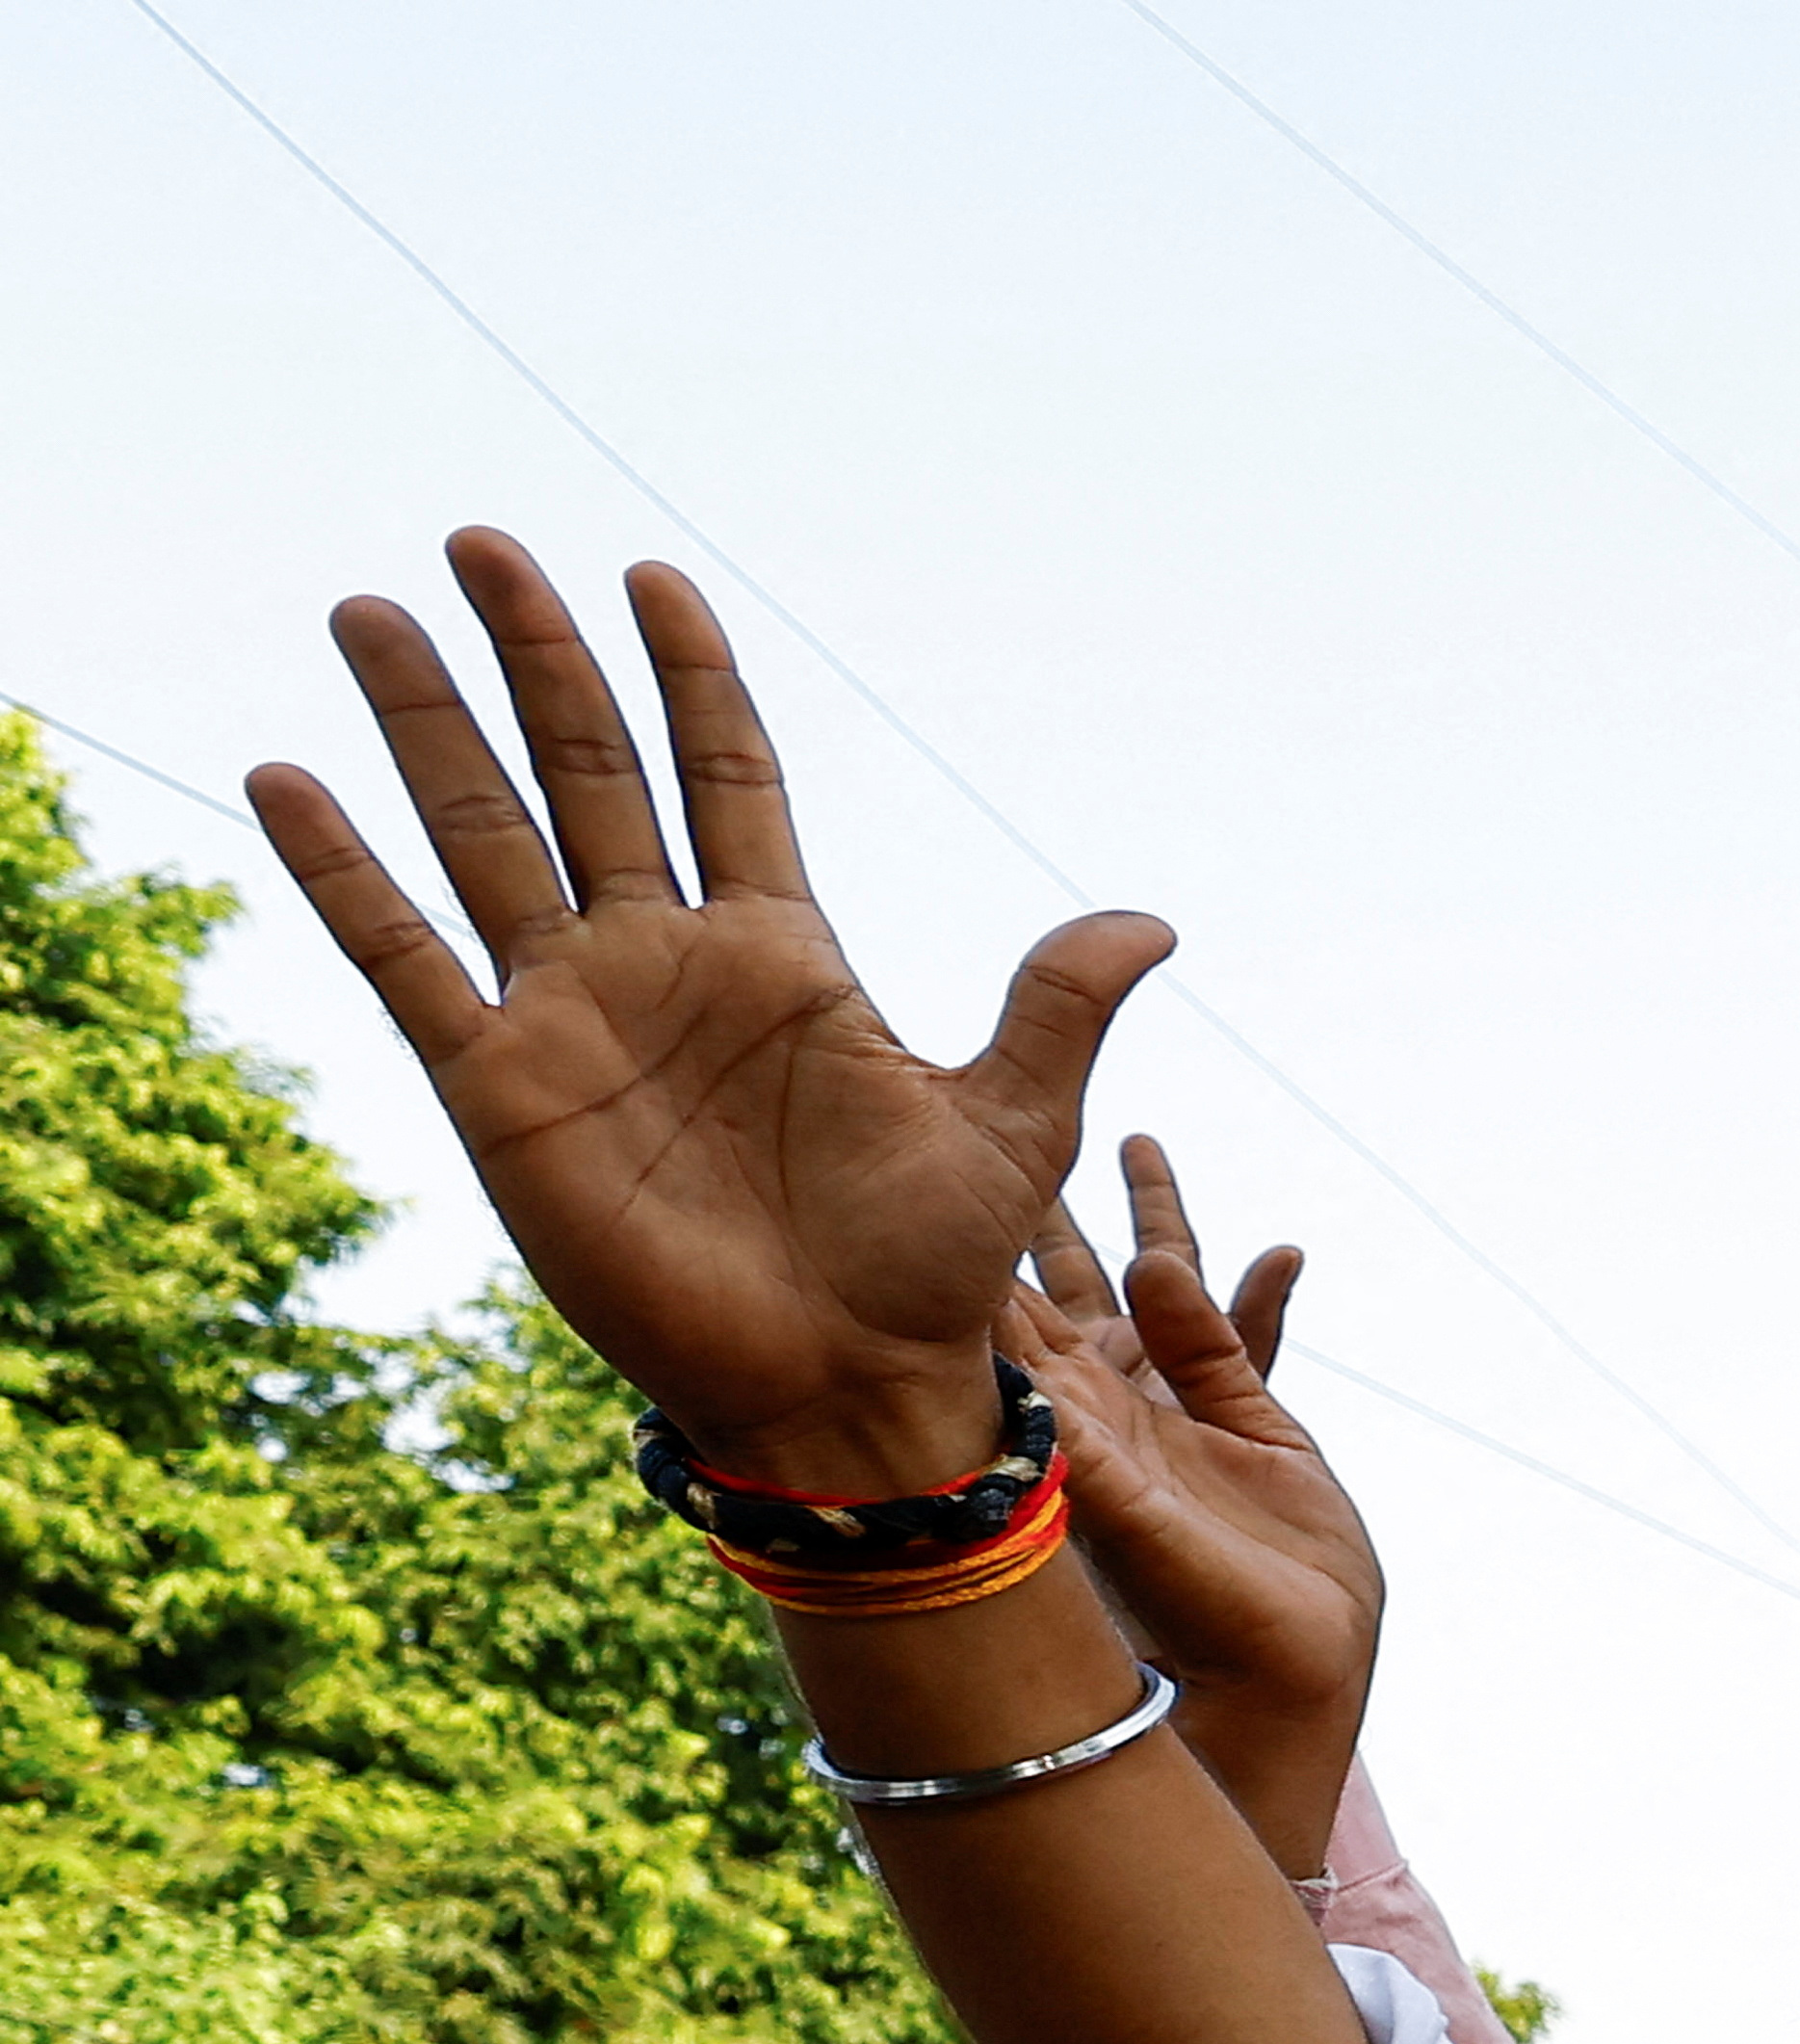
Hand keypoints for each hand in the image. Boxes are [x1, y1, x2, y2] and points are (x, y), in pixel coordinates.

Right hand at [246, 529, 1168, 1491]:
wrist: (847, 1385)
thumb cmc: (931, 1270)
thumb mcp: (1015, 1124)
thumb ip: (1056, 1008)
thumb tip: (1155, 920)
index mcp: (785, 955)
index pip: (727, 776)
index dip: (691, 681)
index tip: (652, 579)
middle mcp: (666, 963)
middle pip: (588, 772)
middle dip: (539, 658)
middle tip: (484, 540)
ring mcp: (574, 1017)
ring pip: (483, 835)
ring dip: (424, 725)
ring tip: (368, 609)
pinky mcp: (499, 1087)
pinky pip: (404, 960)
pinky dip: (342, 873)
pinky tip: (282, 777)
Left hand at [1002, 1137, 1376, 1873]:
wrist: (1278, 1675)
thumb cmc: (1186, 1616)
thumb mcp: (1121, 1522)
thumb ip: (1090, 1445)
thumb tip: (1038, 1377)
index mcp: (1063, 1422)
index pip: (1005, 1316)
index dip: (972, 1247)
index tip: (930, 1158)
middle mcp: (1110, 1406)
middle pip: (1067, 1281)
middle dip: (1041, 1205)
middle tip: (1000, 1111)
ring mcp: (1180, 1415)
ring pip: (1158, 1290)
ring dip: (1151, 1219)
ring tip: (1138, 1140)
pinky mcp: (1256, 1430)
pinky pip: (1246, 1338)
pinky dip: (1263, 1291)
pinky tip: (1280, 1250)